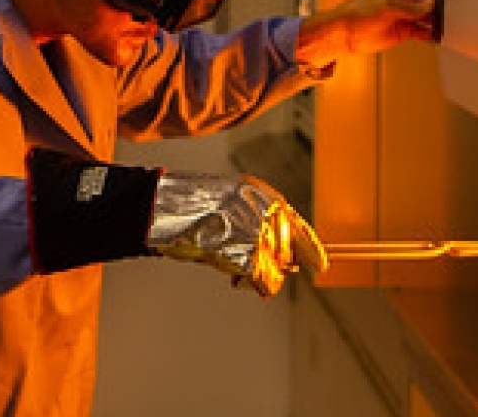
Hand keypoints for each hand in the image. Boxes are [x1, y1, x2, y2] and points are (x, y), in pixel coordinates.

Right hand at [25, 148, 323, 295]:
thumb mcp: (224, 210)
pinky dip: (253, 285)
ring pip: (276, 269)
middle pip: (288, 249)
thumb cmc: (185, 211)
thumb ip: (252, 228)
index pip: (296, 222)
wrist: (157, 209)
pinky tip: (234, 280)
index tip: (321, 266)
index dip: (309, 247)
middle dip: (277, 266)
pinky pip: (263, 281)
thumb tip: (279, 260)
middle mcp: (264, 207)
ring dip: (258, 277)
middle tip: (255, 277)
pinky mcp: (247, 251)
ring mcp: (257, 228)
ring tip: (233, 273)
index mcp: (260, 192)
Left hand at [295, 0, 438, 65]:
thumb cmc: (356, 14)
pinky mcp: (403, 32)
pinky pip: (422, 32)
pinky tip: (440, 37)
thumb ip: (410, 7)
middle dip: (442, 8)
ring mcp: (404, 17)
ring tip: (450, 28)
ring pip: (428, 18)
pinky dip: (431, 35)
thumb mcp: (386, 7)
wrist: (343, 35)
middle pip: (431, 2)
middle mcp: (405, 1)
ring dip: (438, 23)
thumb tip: (430, 5)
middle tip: (454, 16)